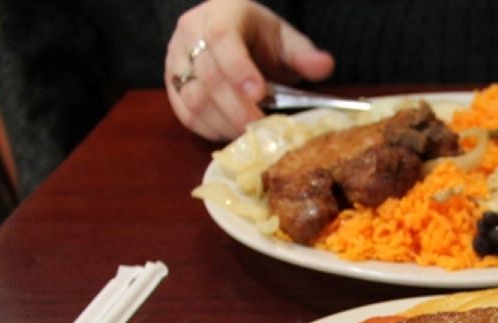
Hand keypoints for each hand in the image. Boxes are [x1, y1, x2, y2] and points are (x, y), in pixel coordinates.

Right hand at [165, 0, 334, 140]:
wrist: (234, 36)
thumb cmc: (261, 40)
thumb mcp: (286, 41)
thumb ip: (304, 54)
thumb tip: (325, 66)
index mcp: (221, 14)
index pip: (222, 38)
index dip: (239, 69)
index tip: (259, 95)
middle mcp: (191, 32)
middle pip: (208, 75)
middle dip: (236, 106)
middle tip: (261, 127)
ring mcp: (176, 59)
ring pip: (193, 97)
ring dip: (223, 122)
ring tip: (250, 134)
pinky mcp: (172, 84)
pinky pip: (185, 113)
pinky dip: (209, 129)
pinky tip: (231, 133)